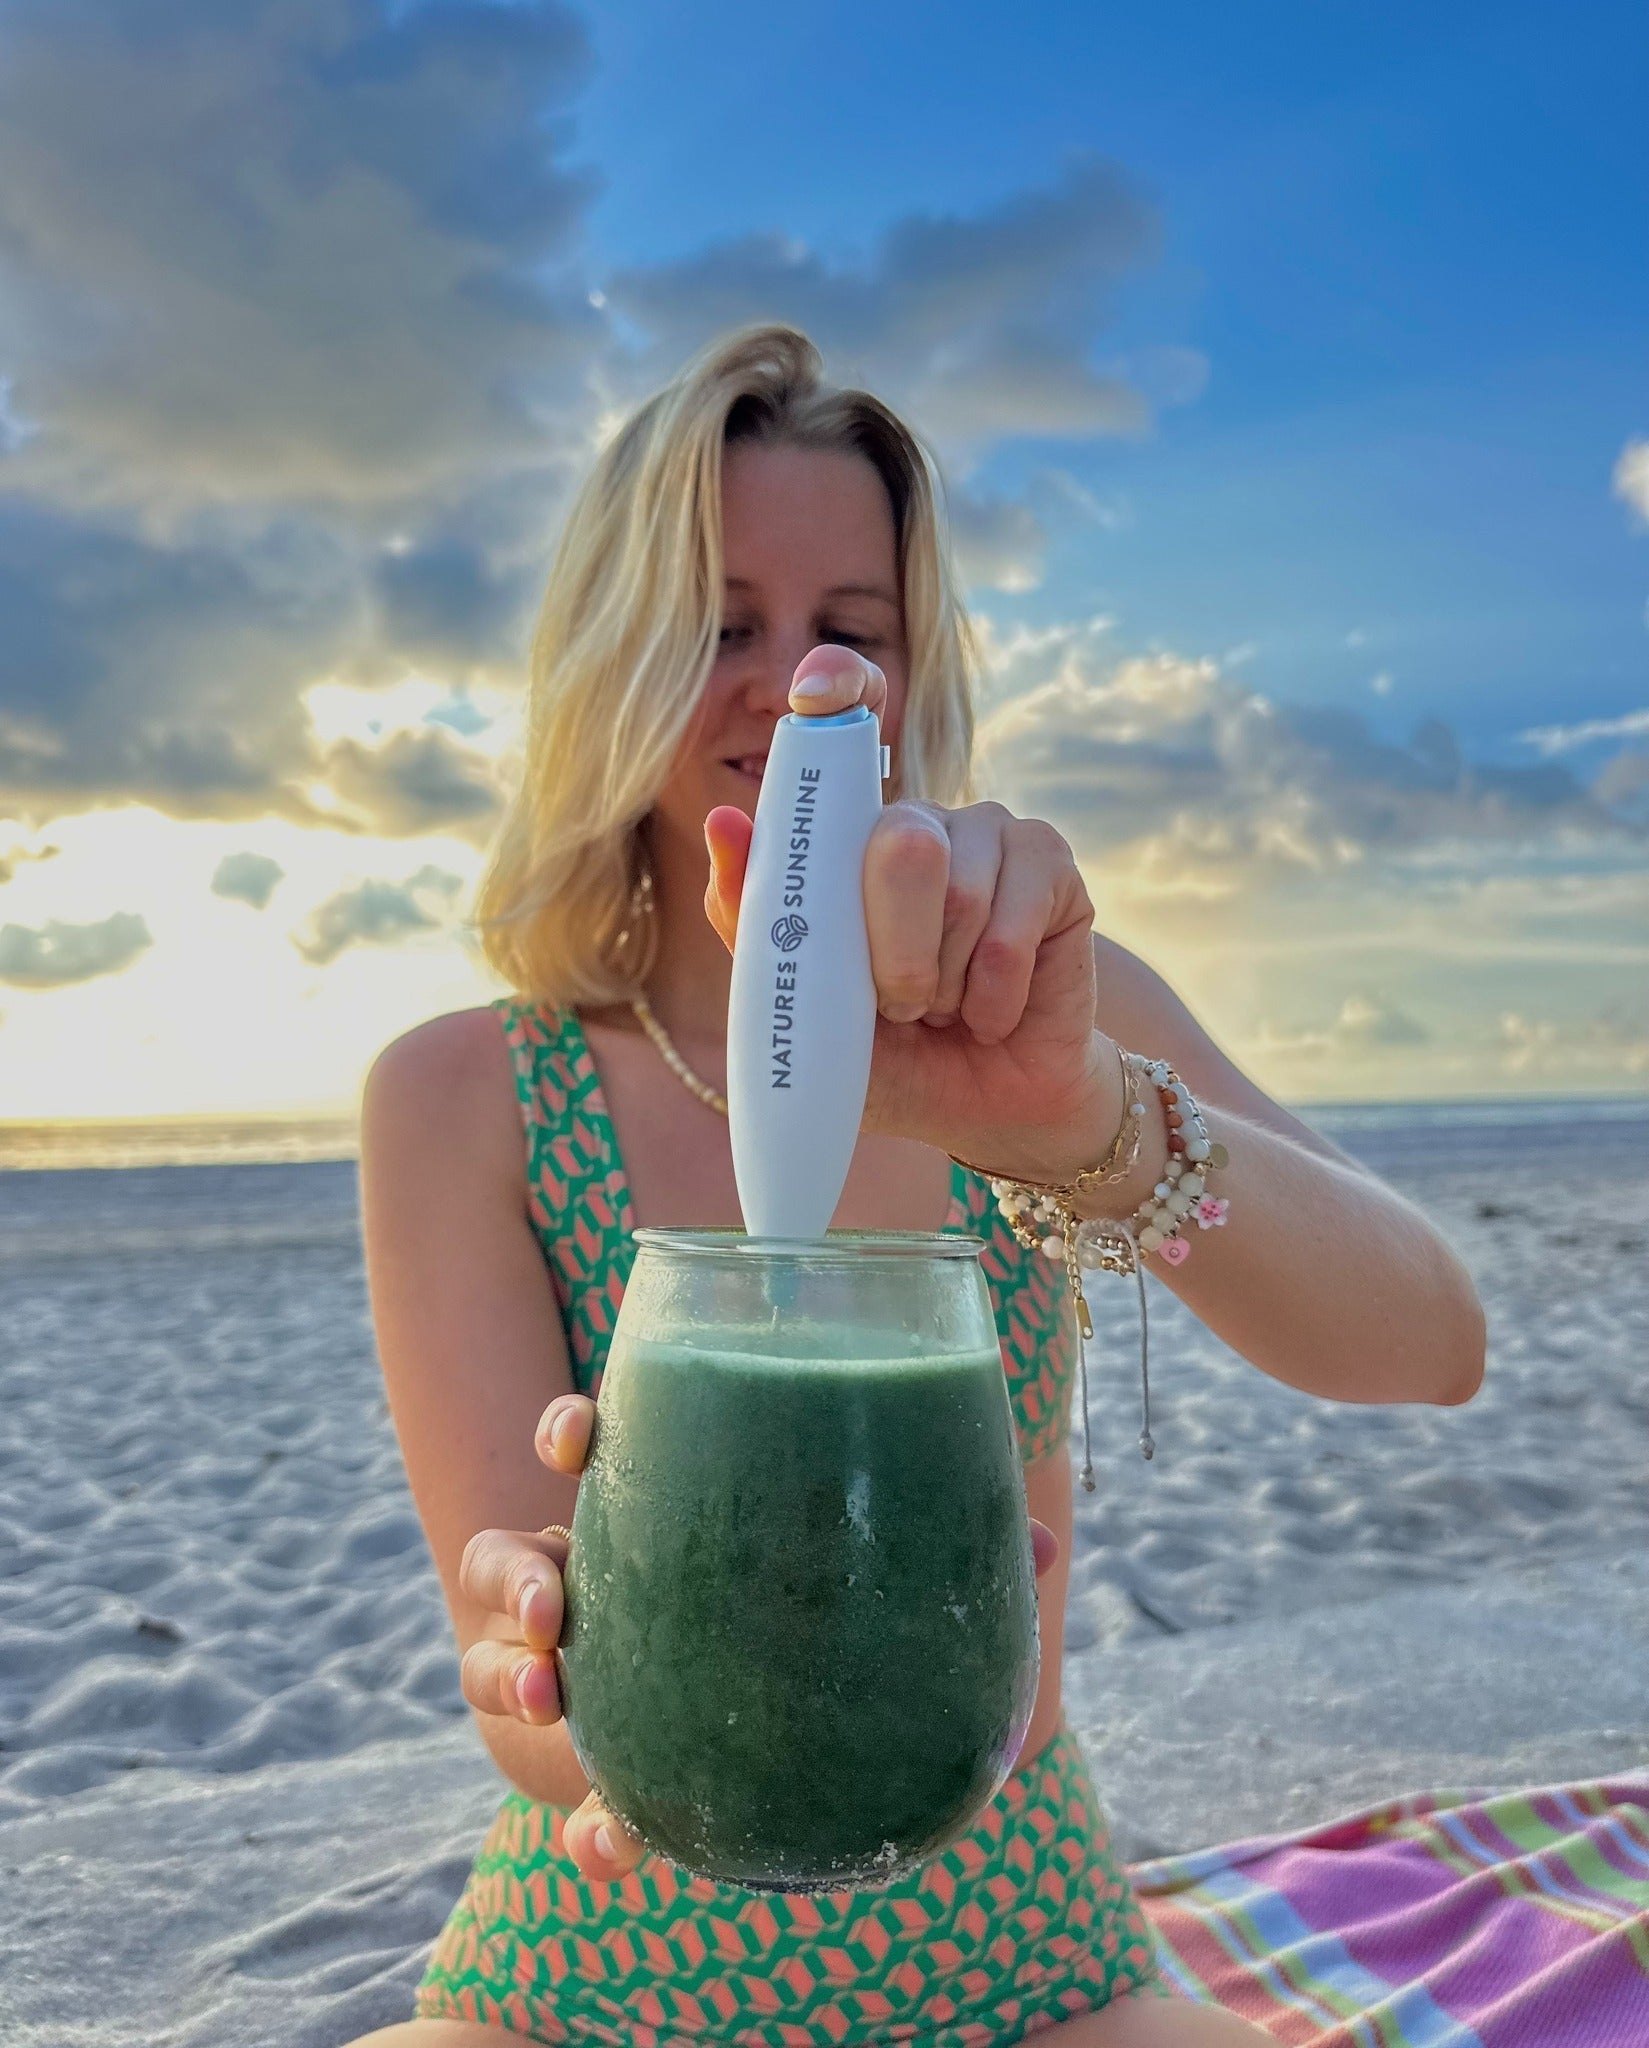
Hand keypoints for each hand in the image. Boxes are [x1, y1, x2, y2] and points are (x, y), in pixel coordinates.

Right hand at [460, 1391, 1060, 1881]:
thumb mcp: (869, 1589)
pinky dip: (584, 1826)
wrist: (782, 1757)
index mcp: (652, 1520)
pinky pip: (565, 1803)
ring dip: (509, 1680)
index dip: (569, 1434)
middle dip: (518, 1576)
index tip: (578, 1437)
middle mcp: (596, 1590)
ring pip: (496, 1667)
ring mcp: (580, 1679)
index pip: (587, 1454)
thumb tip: (1034, 1544)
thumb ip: (941, 1562)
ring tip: (552, 1702)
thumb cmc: (820, 1636)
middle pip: (512, 1560)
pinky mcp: (601, 1775)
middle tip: (558, 1610)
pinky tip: (610, 1846)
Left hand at [704, 646, 1121, 1183]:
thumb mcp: (808, 1006)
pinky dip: (992, 994)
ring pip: (956, 890)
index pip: (843, 722)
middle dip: (889, 951)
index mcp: (849, 837)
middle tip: (896, 1001)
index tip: (816, 685)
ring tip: (946, 1007)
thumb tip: (728, 821)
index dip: (837, 683)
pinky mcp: (1052, 866)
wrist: (982, 1107)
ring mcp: (990, 833)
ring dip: (942, 983)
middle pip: (897, 838)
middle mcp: (919, 818)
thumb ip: (758, 924)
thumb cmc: (889, 1053)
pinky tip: (993, 1011)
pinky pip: (1011, 925)